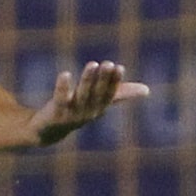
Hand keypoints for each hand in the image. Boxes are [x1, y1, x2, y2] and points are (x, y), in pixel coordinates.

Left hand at [31, 60, 148, 144]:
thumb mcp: (98, 103)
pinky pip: (60, 99)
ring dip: (87, 80)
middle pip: (97, 94)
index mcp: (99, 108)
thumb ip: (120, 94)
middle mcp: (88, 112)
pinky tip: (65, 74)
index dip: (114, 81)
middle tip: (108, 63)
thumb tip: (147, 90)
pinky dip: (63, 87)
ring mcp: (72, 114)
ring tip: (93, 64)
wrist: (48, 132)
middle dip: (103, 79)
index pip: (110, 94)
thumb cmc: (77, 112)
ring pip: (81, 95)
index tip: (119, 67)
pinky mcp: (55, 113)